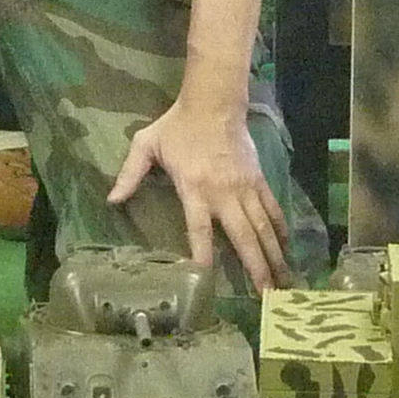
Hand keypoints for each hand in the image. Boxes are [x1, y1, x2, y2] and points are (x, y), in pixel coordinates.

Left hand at [111, 99, 286, 289]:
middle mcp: (224, 193)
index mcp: (195, 189)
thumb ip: (129, 174)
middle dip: (256, 267)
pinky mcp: (258, 179)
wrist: (214, 102)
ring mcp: (245, 187)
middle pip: (243, 236)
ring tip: (283, 282)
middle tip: (266, 295)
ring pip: (263, 227)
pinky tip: (287, 248)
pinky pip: (272, 208)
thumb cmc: (177, 126)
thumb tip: (111, 201)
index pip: (199, 229)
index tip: (208, 279)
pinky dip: (280, 228)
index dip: (203, 254)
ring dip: (274, 255)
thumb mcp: (145, 145)